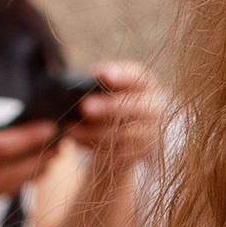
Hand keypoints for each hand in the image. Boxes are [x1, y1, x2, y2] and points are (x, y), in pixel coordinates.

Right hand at [0, 103, 57, 226]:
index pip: (3, 147)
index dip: (31, 138)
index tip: (51, 128)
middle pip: (15, 171)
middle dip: (42, 157)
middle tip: (62, 144)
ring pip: (10, 187)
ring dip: (32, 173)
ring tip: (50, 158)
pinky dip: (10, 185)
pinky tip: (21, 173)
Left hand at [66, 60, 170, 176]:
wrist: (128, 131)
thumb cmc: (112, 100)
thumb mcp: (109, 88)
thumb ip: (100, 82)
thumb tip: (88, 79)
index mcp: (145, 84)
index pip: (137, 76)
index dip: (120, 75)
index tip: (101, 75)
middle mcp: (154, 107)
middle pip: (135, 106)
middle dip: (108, 107)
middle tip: (84, 106)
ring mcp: (150, 131)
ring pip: (124, 133)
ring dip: (95, 131)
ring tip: (71, 128)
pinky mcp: (141, 151)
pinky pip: (118, 151)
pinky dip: (94, 144)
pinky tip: (77, 138)